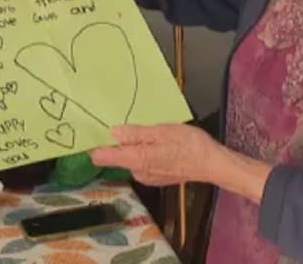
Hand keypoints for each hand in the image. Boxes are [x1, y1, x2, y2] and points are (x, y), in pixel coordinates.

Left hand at [90, 124, 220, 186]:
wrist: (211, 164)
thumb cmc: (189, 144)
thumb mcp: (161, 131)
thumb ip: (135, 133)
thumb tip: (112, 132)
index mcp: (136, 160)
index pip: (102, 157)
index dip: (94, 144)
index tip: (91, 131)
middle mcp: (137, 172)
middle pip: (117, 156)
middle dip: (120, 140)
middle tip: (131, 124)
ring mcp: (146, 177)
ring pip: (130, 158)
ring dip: (135, 146)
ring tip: (152, 133)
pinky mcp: (155, 178)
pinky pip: (142, 163)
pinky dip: (146, 153)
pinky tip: (160, 145)